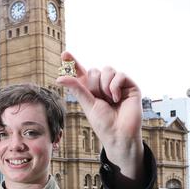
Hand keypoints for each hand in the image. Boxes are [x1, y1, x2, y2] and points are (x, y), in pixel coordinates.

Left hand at [56, 51, 144, 182]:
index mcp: (91, 90)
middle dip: (94, 85)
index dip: (73, 63)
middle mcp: (104, 85)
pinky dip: (116, 86)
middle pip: (94, 70)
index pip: (81, 72)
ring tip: (110, 100)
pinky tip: (117, 99)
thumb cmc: (103, 123)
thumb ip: (76, 88)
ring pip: (107, 70)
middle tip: (100, 99)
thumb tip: (59, 77)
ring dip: (105, 86)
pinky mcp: (130, 86)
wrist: (119, 134)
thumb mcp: (87, 104)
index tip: (64, 54)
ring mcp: (118, 84)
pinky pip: (120, 74)